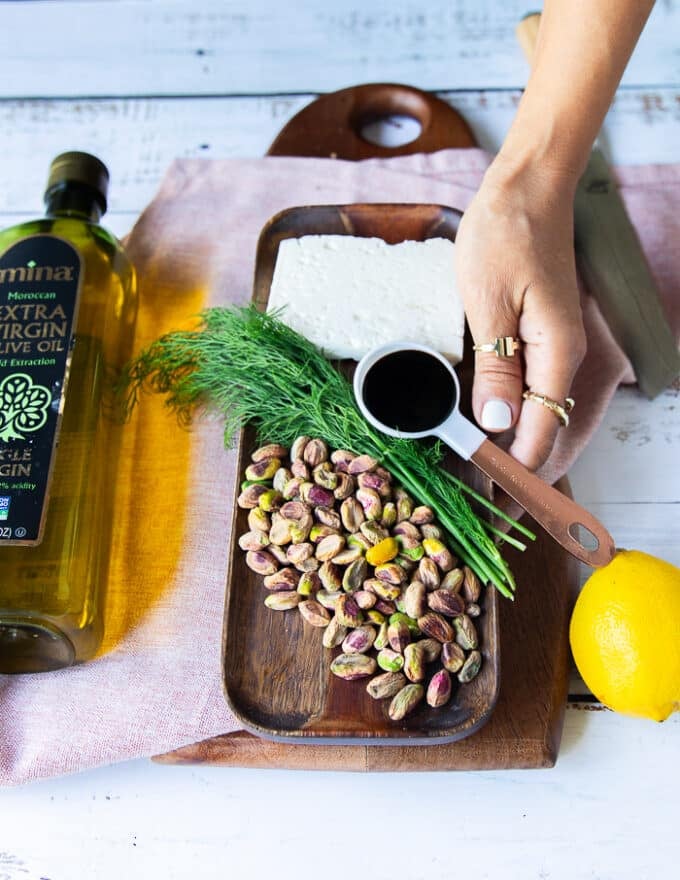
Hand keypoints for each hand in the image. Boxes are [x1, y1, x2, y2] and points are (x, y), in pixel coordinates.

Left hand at [454, 158, 586, 470]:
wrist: (526, 187)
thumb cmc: (506, 233)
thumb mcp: (488, 301)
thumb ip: (496, 365)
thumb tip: (498, 421)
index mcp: (556, 354)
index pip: (541, 431)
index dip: (513, 465)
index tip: (481, 489)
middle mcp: (561, 357)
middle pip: (542, 426)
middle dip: (509, 459)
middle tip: (468, 483)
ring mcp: (551, 346)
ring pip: (534, 408)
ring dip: (505, 435)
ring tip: (467, 459)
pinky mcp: (537, 335)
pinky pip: (526, 383)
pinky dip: (503, 404)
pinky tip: (477, 413)